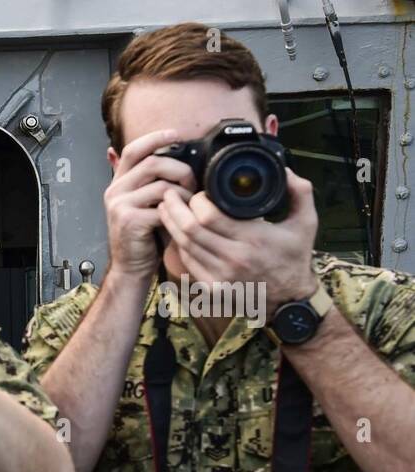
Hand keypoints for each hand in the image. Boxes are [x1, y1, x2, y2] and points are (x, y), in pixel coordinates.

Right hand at [104, 128, 196, 280]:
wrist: (131, 267)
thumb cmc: (144, 236)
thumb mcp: (146, 204)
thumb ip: (154, 183)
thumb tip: (178, 159)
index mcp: (118, 183)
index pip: (133, 150)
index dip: (154, 138)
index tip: (175, 133)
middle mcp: (115, 191)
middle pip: (152, 163)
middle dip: (179, 169)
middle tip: (192, 181)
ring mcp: (120, 206)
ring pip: (160, 184)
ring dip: (183, 192)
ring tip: (190, 203)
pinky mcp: (129, 221)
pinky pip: (161, 207)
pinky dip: (177, 211)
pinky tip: (181, 217)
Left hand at [157, 168, 318, 310]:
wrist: (289, 300)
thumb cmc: (296, 257)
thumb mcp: (307, 222)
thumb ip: (300, 192)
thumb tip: (285, 169)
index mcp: (254, 238)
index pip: (210, 217)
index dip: (197, 201)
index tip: (199, 191)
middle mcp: (234, 258)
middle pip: (190, 230)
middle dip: (175, 208)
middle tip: (169, 194)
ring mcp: (220, 275)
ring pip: (185, 246)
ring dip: (172, 225)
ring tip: (166, 209)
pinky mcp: (213, 287)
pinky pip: (188, 262)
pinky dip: (180, 245)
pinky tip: (177, 232)